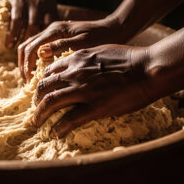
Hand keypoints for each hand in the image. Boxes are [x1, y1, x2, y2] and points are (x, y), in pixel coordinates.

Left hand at [2, 0, 57, 48]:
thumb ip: (1, 9)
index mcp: (19, 0)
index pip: (16, 19)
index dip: (12, 34)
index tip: (8, 46)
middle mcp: (33, 4)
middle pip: (32, 24)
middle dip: (26, 39)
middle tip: (21, 52)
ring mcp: (45, 8)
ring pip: (44, 26)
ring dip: (38, 39)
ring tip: (32, 51)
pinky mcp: (53, 11)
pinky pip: (53, 25)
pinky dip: (50, 35)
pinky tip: (45, 45)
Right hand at [18, 17, 122, 80]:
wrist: (114, 30)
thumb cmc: (101, 38)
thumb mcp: (82, 44)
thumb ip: (61, 46)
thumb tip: (40, 53)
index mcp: (55, 30)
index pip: (31, 47)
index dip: (27, 66)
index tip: (30, 82)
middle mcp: (51, 29)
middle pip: (26, 46)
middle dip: (23, 65)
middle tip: (27, 83)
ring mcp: (53, 33)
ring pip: (31, 47)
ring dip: (27, 63)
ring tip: (31, 80)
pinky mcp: (57, 38)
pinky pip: (40, 48)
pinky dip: (35, 61)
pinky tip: (41, 73)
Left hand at [32, 45, 153, 137]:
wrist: (148, 67)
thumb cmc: (130, 58)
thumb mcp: (101, 50)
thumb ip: (85, 60)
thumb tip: (79, 67)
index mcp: (76, 59)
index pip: (50, 70)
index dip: (42, 82)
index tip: (42, 90)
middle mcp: (75, 73)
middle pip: (45, 86)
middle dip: (37, 98)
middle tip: (36, 107)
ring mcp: (84, 90)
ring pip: (51, 102)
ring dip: (41, 114)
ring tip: (37, 122)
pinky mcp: (96, 106)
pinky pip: (70, 119)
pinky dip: (59, 127)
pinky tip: (55, 133)